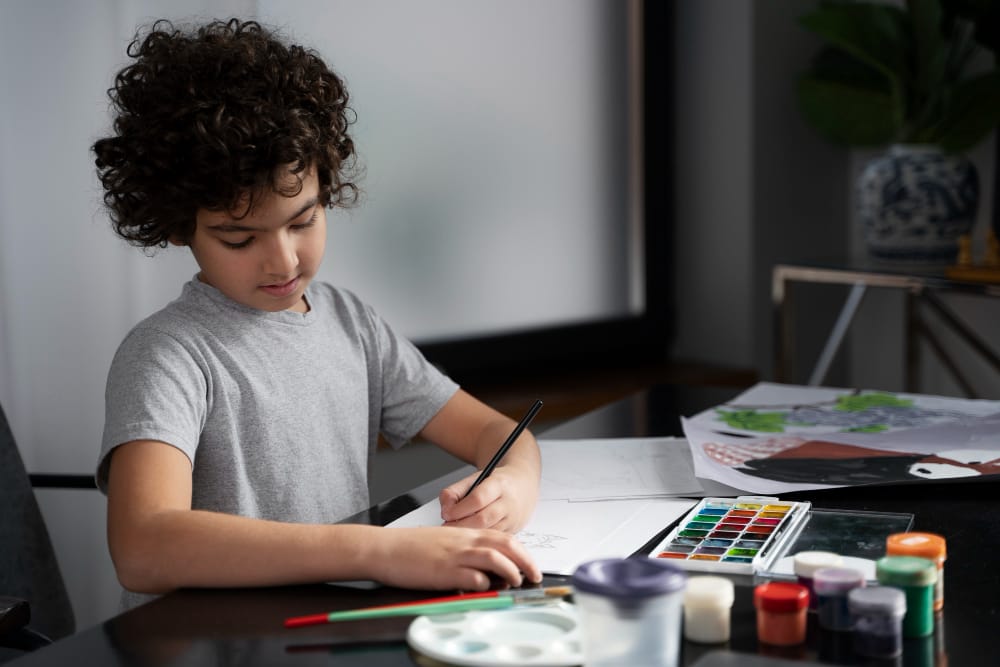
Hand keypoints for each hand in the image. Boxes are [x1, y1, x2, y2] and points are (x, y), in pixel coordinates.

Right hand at [373, 526, 541, 590]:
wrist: (385, 548)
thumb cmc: (410, 547)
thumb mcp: (443, 542)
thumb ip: (464, 550)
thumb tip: (483, 568)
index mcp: (465, 534)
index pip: (502, 538)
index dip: (521, 552)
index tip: (530, 565)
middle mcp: (464, 541)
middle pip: (505, 545)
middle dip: (525, 560)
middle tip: (535, 575)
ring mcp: (454, 555)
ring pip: (493, 557)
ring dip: (510, 570)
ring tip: (517, 582)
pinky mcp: (443, 571)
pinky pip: (470, 576)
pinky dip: (483, 583)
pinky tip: (486, 589)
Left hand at [438, 463, 539, 532]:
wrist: (524, 485)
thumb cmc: (496, 483)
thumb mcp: (475, 478)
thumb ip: (455, 491)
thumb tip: (446, 511)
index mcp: (499, 484)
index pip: (478, 499)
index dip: (459, 509)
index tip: (446, 513)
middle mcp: (508, 503)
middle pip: (483, 519)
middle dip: (461, 525)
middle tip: (447, 527)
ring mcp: (513, 519)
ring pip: (488, 533)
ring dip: (469, 535)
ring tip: (457, 532)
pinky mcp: (514, 532)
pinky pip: (493, 541)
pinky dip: (479, 541)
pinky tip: (470, 538)